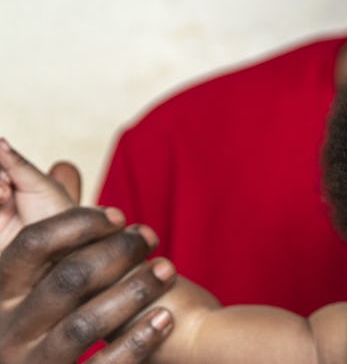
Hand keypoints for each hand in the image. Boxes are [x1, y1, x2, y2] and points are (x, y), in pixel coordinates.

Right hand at [0, 207, 175, 362]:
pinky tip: (165, 317)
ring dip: (133, 291)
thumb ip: (54, 225)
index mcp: (1, 291)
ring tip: (167, 269)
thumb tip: (66, 165)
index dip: (80, 223)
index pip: (32, 244)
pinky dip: (136, 341)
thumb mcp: (36, 273)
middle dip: (118, 251)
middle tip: (152, 236)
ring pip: (84, 324)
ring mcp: (32, 363)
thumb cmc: (48, 312)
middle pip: (67, 279)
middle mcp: (9, 329)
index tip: (120, 214)